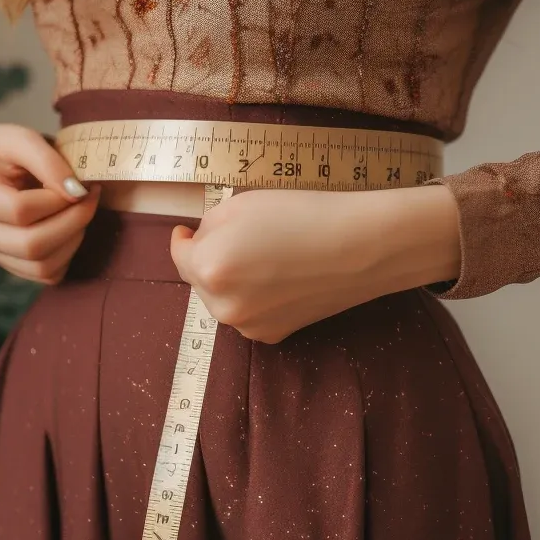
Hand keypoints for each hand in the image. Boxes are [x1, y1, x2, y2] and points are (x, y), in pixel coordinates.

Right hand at [0, 124, 100, 283]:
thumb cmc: (3, 150)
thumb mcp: (21, 137)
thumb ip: (47, 161)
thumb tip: (75, 193)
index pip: (20, 211)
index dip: (58, 200)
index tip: (81, 183)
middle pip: (32, 245)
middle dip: (73, 222)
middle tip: (91, 197)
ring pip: (42, 266)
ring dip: (75, 239)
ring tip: (82, 211)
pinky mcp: (10, 264)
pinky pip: (47, 275)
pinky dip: (68, 255)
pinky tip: (71, 227)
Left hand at [169, 184, 460, 343]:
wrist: (359, 247)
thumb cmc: (303, 215)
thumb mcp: (243, 203)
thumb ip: (210, 225)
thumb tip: (200, 241)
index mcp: (210, 268)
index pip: (180, 255)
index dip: (183, 239)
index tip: (186, 231)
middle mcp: (223, 306)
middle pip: (201, 280)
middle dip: (210, 259)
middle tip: (239, 237)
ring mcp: (249, 326)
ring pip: (225, 299)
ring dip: (232, 280)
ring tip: (266, 257)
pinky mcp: (275, 335)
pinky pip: (250, 313)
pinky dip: (255, 298)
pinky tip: (282, 277)